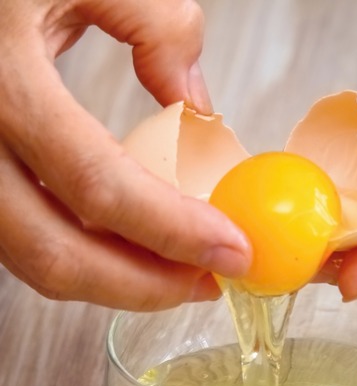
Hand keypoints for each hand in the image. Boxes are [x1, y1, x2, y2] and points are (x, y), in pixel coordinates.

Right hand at [0, 0, 250, 309]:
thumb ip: (156, 26)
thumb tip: (197, 105)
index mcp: (3, 82)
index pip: (98, 185)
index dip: (173, 232)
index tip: (232, 250)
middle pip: (53, 252)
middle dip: (144, 286)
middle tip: (209, 283)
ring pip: (29, 257)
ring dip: (113, 278)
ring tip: (180, 270)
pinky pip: (20, 234)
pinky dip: (80, 251)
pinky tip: (128, 242)